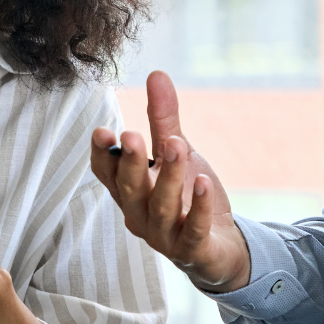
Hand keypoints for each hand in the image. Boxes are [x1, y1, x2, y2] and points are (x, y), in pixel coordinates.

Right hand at [90, 71, 250, 291]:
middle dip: (131, 163)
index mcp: (131, 191)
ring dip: (169, 177)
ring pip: (161, 208)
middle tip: (132, 136)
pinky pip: (193, 230)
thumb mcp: (176, 151)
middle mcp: (140, 215)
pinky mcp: (193, 251)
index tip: (103, 131)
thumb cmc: (188, 196)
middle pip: (130, 190)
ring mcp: (165, 236)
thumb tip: (156, 73)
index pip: (107, 174)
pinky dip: (198, 208)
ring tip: (177, 146)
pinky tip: (205, 183)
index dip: (103, 155)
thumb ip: (163, 118)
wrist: (221, 245)